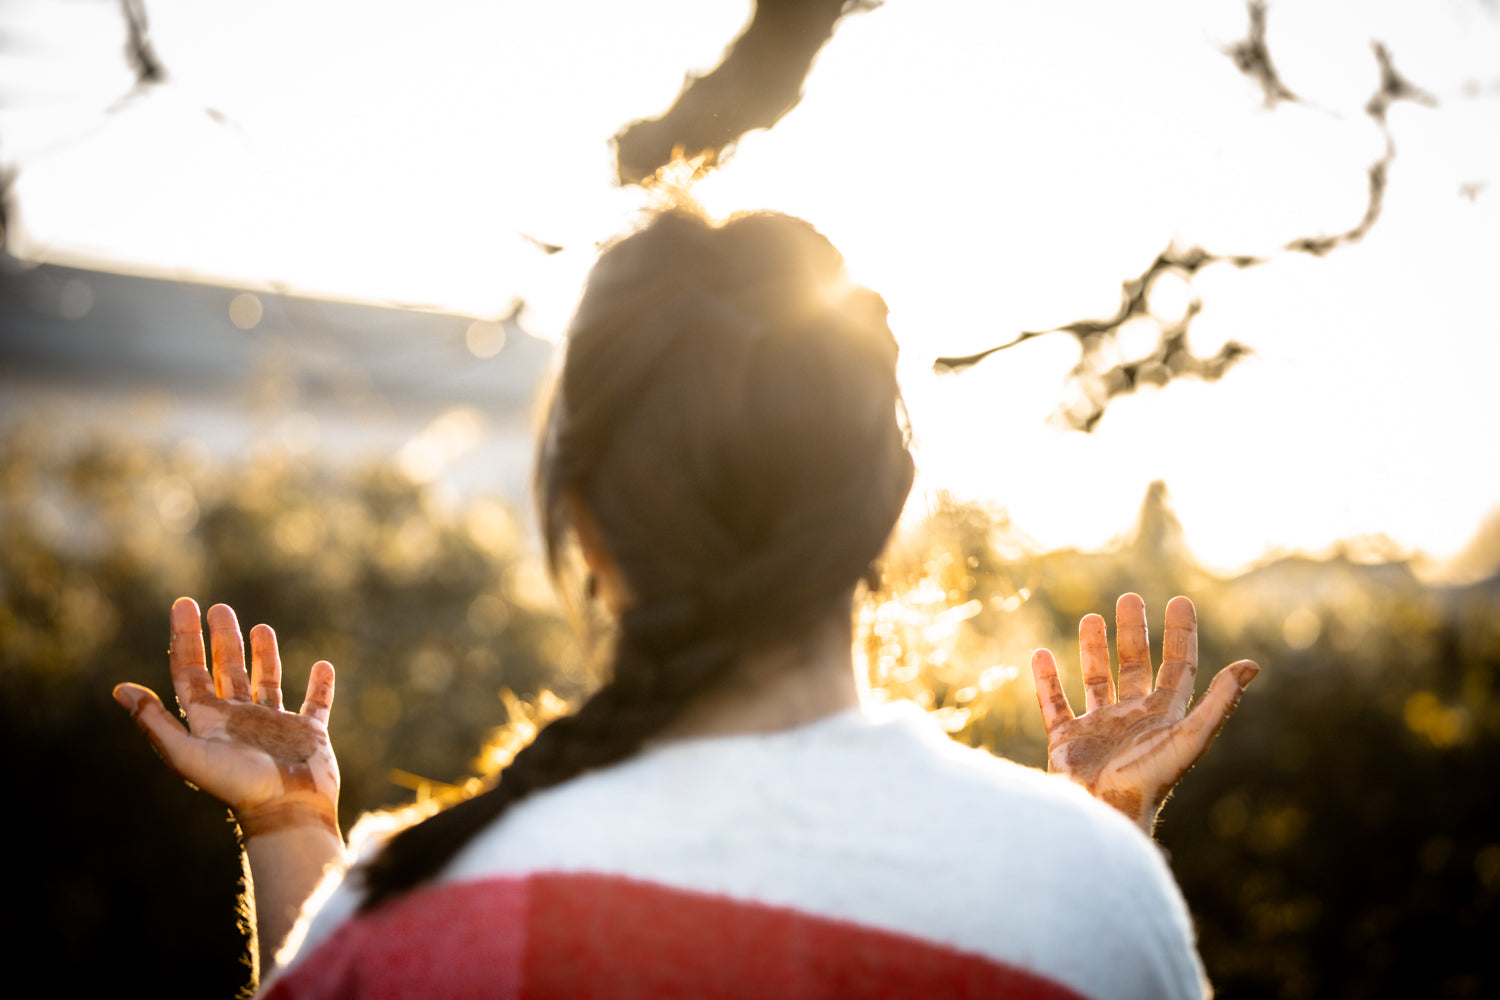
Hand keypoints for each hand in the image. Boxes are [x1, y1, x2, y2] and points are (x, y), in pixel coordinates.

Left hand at [113, 597, 339, 839]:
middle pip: (226, 671)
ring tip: (261, 626)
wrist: (286, 811)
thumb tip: (120, 690)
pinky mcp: (309, 733)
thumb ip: (156, 722)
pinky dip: (321, 685)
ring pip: (267, 681)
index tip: (184, 604)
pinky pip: (317, 703)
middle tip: (220, 608)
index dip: (185, 638)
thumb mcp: (188, 753)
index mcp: (209, 721)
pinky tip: (323, 666)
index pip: (191, 671)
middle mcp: (240, 719)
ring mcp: (276, 725)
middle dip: (221, 639)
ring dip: (264, 655)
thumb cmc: (237, 785)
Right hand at [1030, 593, 1258, 833]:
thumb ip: (1219, 703)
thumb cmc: (1148, 778)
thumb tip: (1251, 665)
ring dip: (1093, 649)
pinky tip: (1040, 654)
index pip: (1177, 666)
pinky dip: (1046, 679)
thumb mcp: (1189, 737)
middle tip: (1129, 598)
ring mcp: (1099, 728)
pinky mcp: (1067, 739)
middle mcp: (1132, 718)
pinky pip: (1055, 703)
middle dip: (1134, 632)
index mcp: (1164, 716)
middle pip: (1135, 665)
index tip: (1179, 601)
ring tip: (1091, 618)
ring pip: (1096, 680)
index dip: (1180, 634)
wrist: (1103, 812)